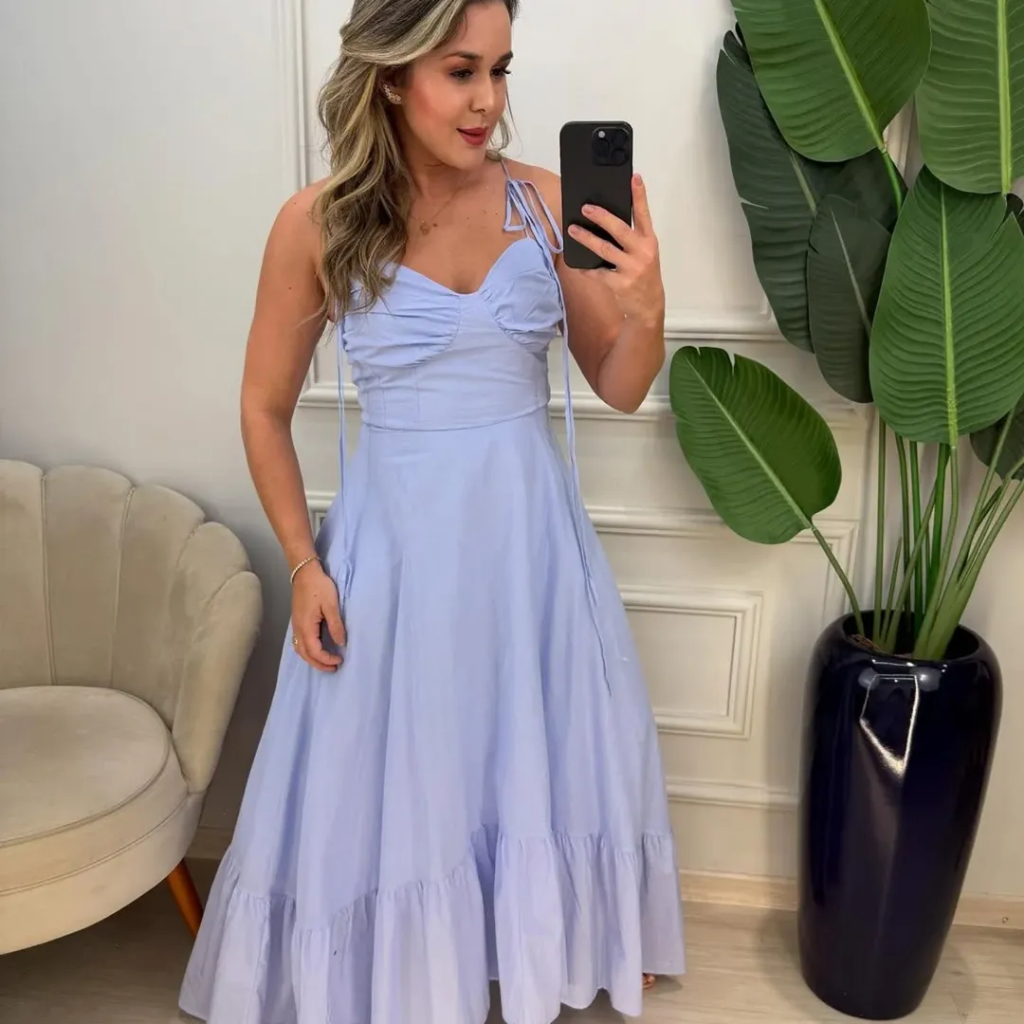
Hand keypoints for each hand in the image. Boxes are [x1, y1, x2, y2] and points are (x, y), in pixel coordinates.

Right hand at [291, 561, 346, 671]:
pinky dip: (307, 651)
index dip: (326, 659)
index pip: (314, 651)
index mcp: (306, 627)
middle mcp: (297, 629)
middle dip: (318, 664)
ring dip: (312, 659)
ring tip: (325, 662)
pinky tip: (316, 649)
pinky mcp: (297, 621)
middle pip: (305, 654)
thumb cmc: (319, 587)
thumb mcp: (331, 605)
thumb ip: (336, 626)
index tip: (340, 660)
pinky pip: (299, 642)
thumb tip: (341, 643)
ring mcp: (295, 625)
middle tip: (333, 668)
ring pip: (300, 649)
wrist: (304, 572)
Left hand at [566, 174, 664, 326]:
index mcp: (649, 241)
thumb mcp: (645, 253)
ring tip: (572, 230)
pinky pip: (597, 273)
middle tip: (585, 208)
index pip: (644, 214)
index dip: (639, 195)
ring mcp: (631, 269)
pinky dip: (585, 269)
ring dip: (586, 238)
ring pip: (604, 249)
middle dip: (601, 217)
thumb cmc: (644, 274)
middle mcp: (642, 253)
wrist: (649, 307)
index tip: (634, 177)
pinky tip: (576, 264)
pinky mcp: (619, 284)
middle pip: (619, 229)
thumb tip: (605, 219)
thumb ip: (631, 238)